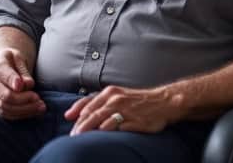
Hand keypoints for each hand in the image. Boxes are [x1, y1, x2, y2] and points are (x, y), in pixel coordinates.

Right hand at [0, 48, 45, 119]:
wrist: (3, 65)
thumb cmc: (13, 61)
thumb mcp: (18, 58)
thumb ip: (23, 70)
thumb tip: (28, 84)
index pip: (4, 76)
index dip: (15, 81)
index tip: (30, 85)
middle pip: (6, 96)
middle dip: (24, 100)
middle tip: (38, 98)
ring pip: (7, 109)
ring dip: (26, 110)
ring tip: (41, 107)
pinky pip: (8, 115)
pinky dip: (23, 115)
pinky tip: (35, 111)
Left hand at [65, 85, 181, 134]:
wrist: (164, 102)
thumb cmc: (138, 100)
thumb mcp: (118, 95)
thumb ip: (98, 102)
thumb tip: (73, 113)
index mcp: (110, 93)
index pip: (88, 103)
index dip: (76, 112)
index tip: (68, 121)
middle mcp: (115, 100)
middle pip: (92, 113)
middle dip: (80, 125)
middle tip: (73, 136)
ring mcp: (125, 110)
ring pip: (102, 120)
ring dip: (89, 129)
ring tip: (81, 138)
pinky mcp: (135, 121)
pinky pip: (118, 127)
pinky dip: (107, 131)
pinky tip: (101, 136)